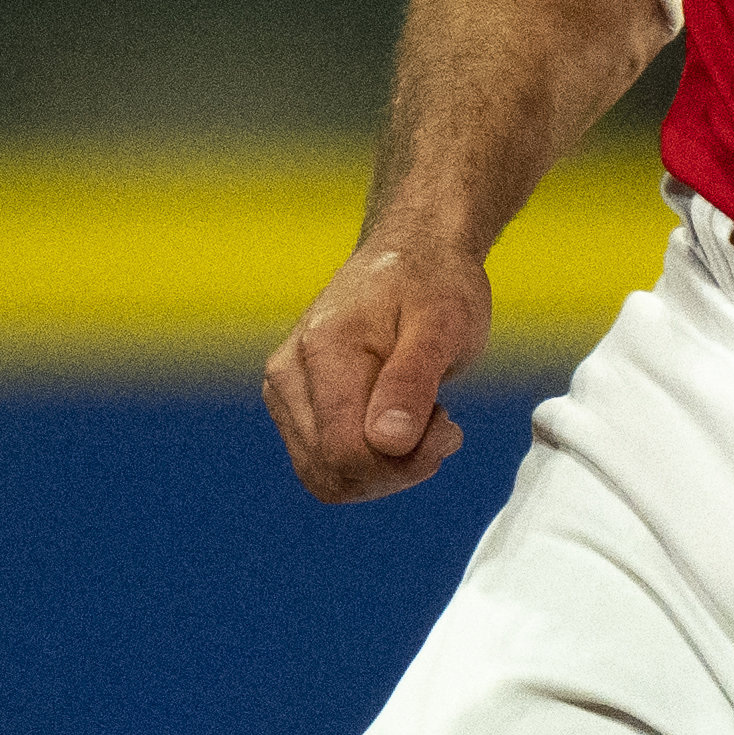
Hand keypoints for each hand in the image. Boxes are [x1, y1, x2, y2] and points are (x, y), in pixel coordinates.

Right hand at [263, 240, 490, 501]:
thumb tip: (387, 442)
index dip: (403, 463)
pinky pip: (326, 467)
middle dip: (397, 469)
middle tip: (441, 423)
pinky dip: (371, 464)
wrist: (411, 256)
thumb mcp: (443, 324)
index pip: (345, 452)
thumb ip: (412, 382)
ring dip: (385, 469)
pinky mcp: (294, 407)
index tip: (448, 425)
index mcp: (322, 349)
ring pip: (326, 478)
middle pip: (332, 473)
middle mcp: (288, 374)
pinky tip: (402, 426)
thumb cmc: (432, 284)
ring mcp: (285, 393)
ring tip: (423, 419)